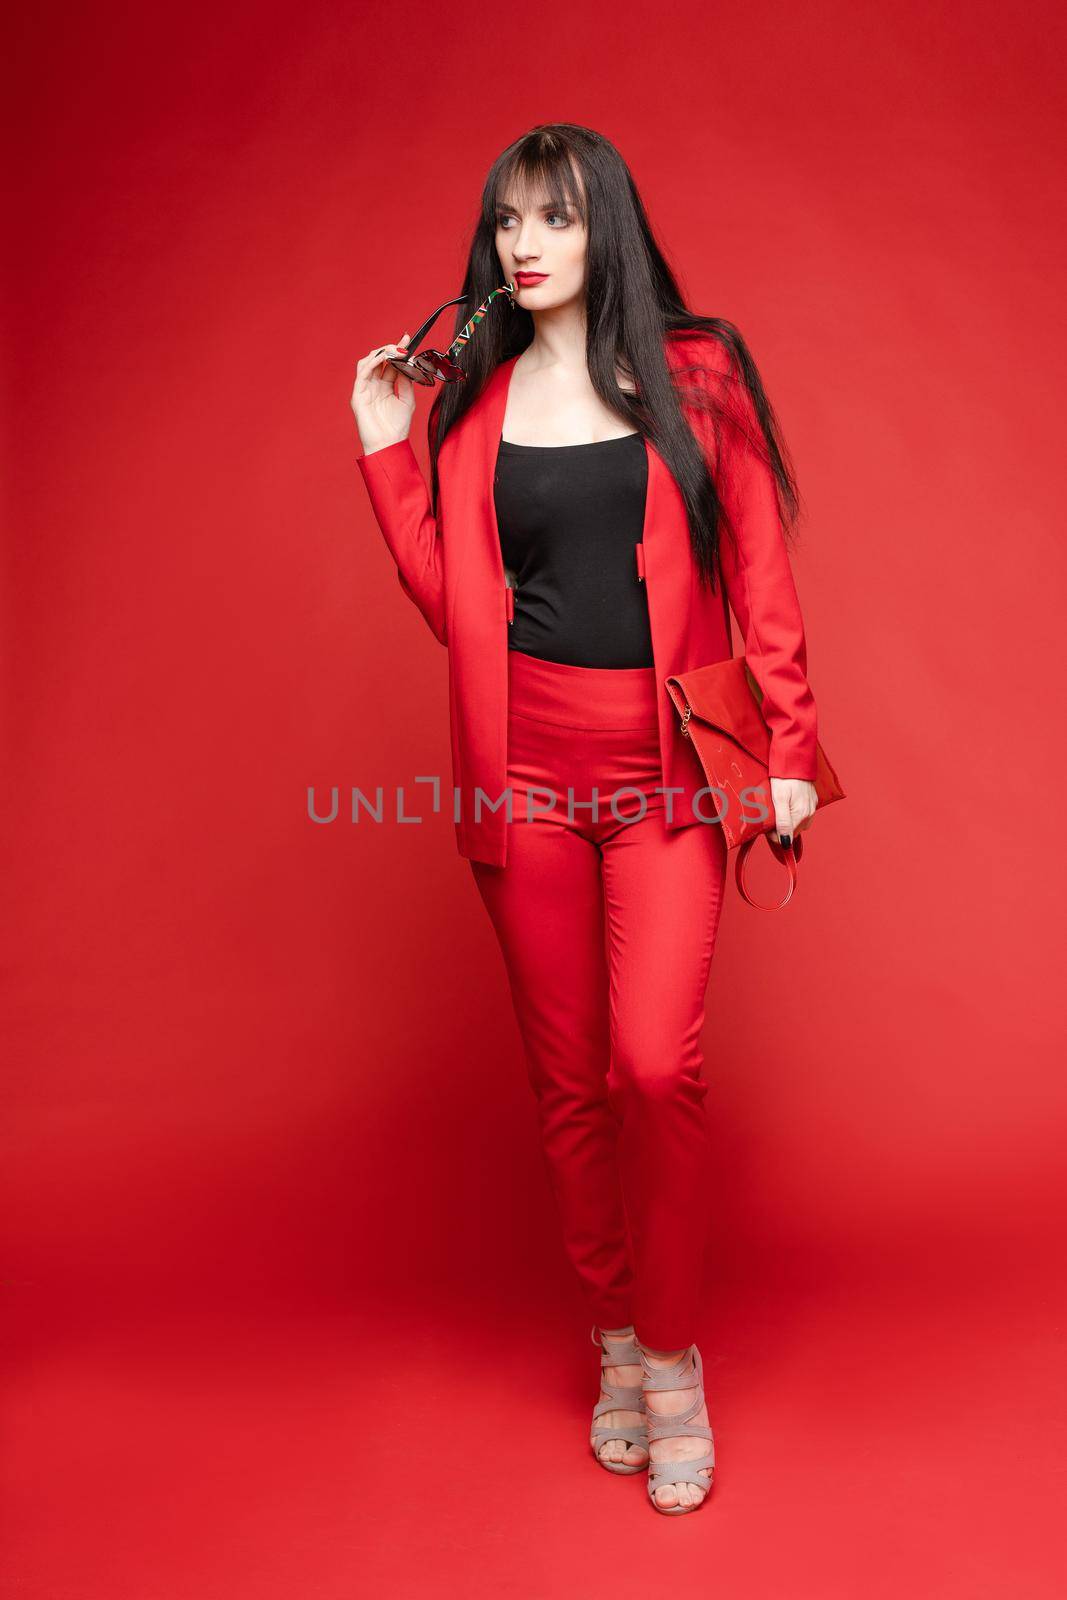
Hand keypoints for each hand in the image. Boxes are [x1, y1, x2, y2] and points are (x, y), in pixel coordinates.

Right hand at [350, 334, 415, 454]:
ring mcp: (365, 389)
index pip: (390, 364)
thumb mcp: (407, 400)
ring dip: (381, 353)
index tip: (407, 339)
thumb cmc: (397, 428)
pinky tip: (384, 358)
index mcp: (385, 387)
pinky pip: (363, 373)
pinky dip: (372, 362)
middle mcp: (374, 386)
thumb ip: (406, 381)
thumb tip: (408, 363)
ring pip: (368, 362)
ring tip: (394, 351)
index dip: (398, 350)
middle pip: (379, 360)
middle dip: (391, 349)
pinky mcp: (358, 394)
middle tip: (403, 345)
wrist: (388, 445)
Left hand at [768, 776, 816, 848]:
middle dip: (780, 828)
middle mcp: (809, 814)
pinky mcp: (812, 800)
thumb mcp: (779, 799)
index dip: (773, 834)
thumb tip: (785, 842)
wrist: (795, 759)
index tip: (765, 825)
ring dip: (787, 821)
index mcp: (801, 815)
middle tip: (769, 815)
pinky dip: (793, 813)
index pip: (786, 838)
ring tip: (777, 809)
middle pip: (792, 831)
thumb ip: (783, 821)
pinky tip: (787, 804)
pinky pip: (802, 814)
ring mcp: (812, 807)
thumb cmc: (785, 777)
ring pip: (797, 824)